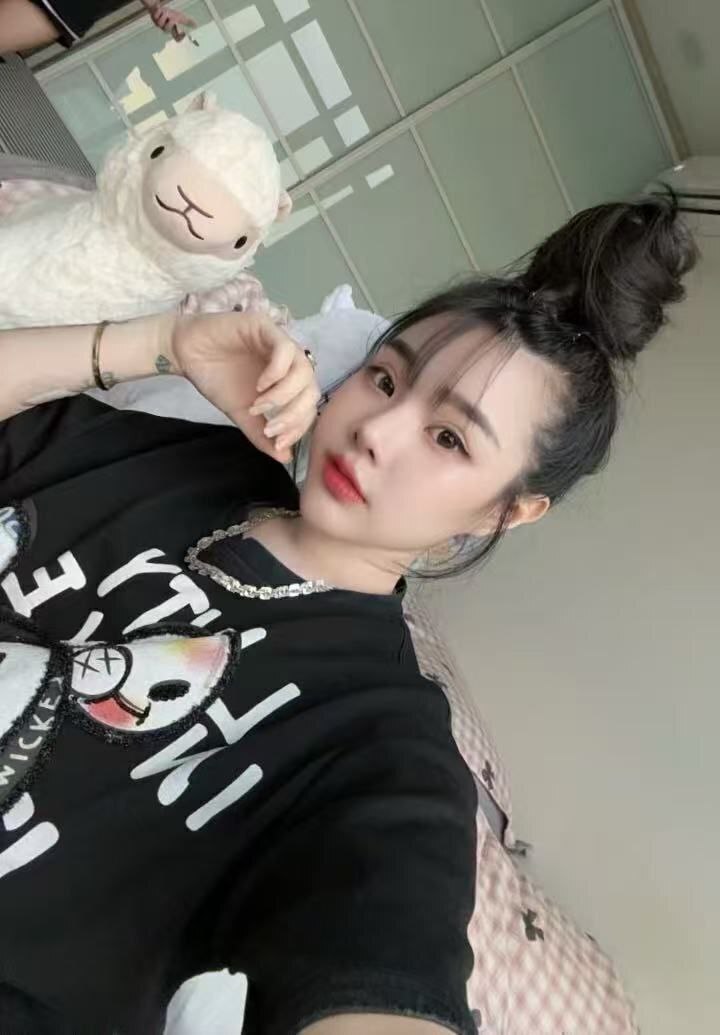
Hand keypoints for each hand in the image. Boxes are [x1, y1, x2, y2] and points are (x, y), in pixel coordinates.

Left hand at [144, 1, 196, 41]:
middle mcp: (166, 29)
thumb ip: (188, 21)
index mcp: (172, 30)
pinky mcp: (154, 19)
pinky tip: (159, 9)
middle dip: (169, 22)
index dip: (180, 37)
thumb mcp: (180, 17)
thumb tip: (196, 25)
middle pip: (167, 30)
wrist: (159, 8)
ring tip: (164, 13)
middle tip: (170, 18)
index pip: (177, 38)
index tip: (184, 33)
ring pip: (161, 22)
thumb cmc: (169, 14)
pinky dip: (158, 10)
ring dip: (164, 14)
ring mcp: (159, 24)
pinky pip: (156, 16)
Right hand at [168, 311, 320, 462]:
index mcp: (289, 380)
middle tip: (271, 428)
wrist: (186, 354)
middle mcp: (290, 361)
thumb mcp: (242, 413)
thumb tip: (285, 458)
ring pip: (303, 369)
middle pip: (311, 389)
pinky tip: (259, 385)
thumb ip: (262, 434)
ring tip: (259, 405)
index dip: (298, 427)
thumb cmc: (217, 379)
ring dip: (284, 395)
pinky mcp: (265, 327)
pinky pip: (285, 349)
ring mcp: (280, 342)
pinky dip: (277, 372)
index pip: (308, 405)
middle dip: (293, 415)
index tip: (278, 442)